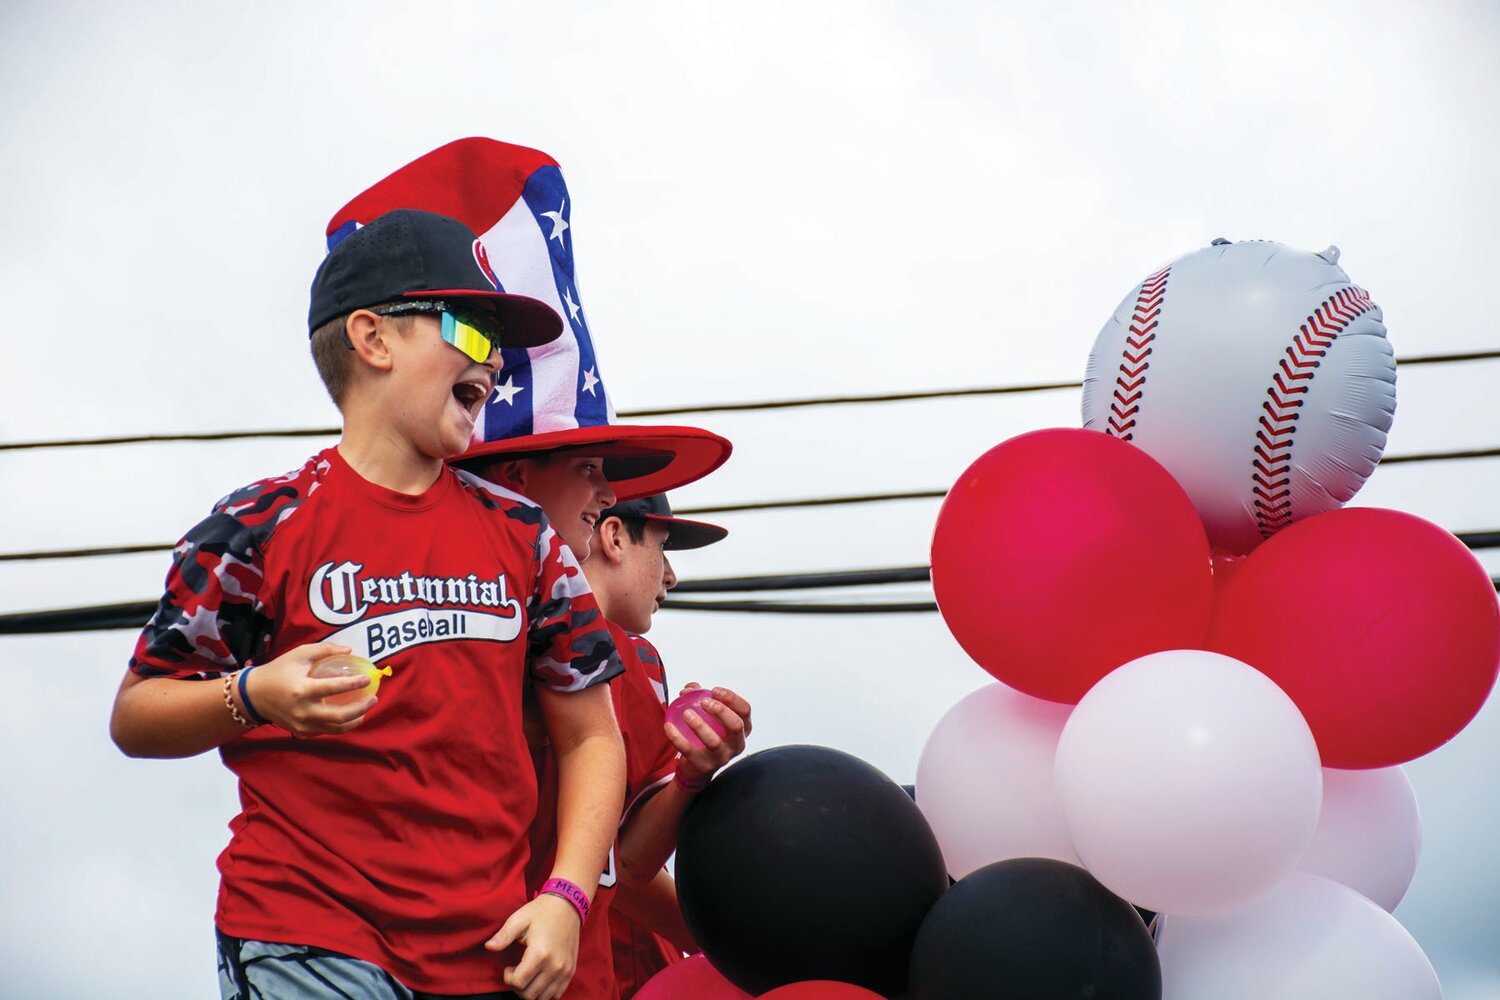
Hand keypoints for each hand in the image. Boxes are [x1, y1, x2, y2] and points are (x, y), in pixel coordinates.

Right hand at [243, 643, 375, 736]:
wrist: (253, 695)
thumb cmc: (278, 671)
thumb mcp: (299, 654)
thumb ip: (325, 650)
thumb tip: (349, 650)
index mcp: (302, 690)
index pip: (334, 688)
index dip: (354, 684)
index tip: (367, 678)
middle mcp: (303, 711)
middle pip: (339, 716)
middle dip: (361, 708)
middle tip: (373, 699)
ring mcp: (301, 725)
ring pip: (335, 729)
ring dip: (354, 721)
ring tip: (365, 711)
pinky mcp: (299, 732)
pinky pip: (324, 732)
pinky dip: (339, 726)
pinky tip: (348, 718)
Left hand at [484, 894, 579, 999]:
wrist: (567, 905)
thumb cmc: (541, 912)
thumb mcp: (519, 919)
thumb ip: (503, 936)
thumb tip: (489, 947)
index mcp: (540, 954)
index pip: (518, 983)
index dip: (508, 978)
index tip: (508, 967)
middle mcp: (554, 966)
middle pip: (529, 994)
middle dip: (517, 987)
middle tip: (516, 972)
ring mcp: (564, 970)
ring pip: (543, 998)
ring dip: (530, 991)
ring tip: (528, 975)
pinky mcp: (570, 971)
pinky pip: (557, 994)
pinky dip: (545, 992)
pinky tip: (539, 978)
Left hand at [665, 683, 751, 785]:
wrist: (697, 767)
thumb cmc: (706, 735)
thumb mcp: (709, 717)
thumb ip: (701, 698)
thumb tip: (690, 688)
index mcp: (742, 729)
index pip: (744, 711)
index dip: (732, 698)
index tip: (715, 690)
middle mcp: (736, 744)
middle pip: (736, 726)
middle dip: (721, 711)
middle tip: (704, 702)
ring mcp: (722, 758)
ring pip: (714, 741)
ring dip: (699, 725)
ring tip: (686, 713)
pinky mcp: (705, 766)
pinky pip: (690, 751)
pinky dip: (677, 738)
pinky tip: (669, 726)